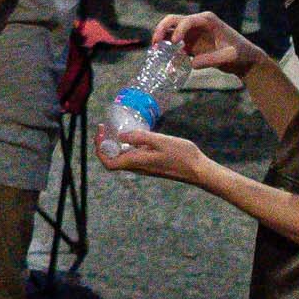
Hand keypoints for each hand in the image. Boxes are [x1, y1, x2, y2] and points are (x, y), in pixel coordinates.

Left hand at [96, 122, 211, 184]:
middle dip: (106, 144)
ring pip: (124, 158)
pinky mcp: (152, 166)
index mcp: (137, 162)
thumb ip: (139, 138)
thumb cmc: (181, 155)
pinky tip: (136, 136)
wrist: (199, 170)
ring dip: (117, 145)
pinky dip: (129, 147)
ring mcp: (145, 168)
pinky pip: (134, 157)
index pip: (109, 163)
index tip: (101, 133)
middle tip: (107, 128)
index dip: (100, 149)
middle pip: (114, 160)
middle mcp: (138, 168)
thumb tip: (120, 136)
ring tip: (118, 129)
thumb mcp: (160, 141)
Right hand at [157, 10, 256, 73]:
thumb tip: (192, 63)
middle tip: (155, 43)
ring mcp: (193, 33)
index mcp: (207, 20)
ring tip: (155, 51)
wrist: (245, 59)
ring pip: (171, 30)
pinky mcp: (191, 44)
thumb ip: (212, 59)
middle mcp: (197, 23)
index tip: (174, 42)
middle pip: (174, 20)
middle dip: (162, 29)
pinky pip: (175, 44)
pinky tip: (164, 60)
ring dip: (161, 38)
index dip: (179, 30)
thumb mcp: (229, 56)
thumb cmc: (240, 53)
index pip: (187, 20)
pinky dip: (168, 50)